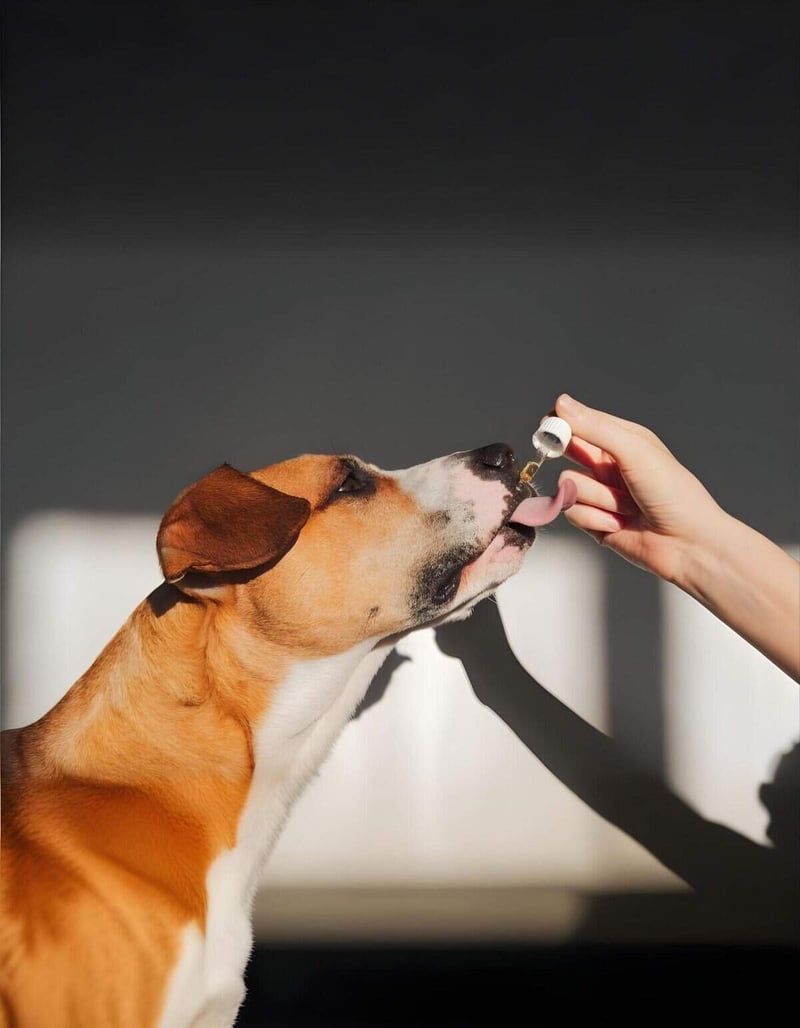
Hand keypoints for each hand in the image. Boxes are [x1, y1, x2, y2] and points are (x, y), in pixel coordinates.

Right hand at [555, 394, 724, 585]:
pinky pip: (572, 512)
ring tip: (626, 506)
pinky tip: (620, 523)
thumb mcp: (635, 451)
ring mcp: (600, 493)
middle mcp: (608, 465)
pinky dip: (595, 518)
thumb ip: (596, 428)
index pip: (579, 422)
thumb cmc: (675, 494)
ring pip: (568, 485)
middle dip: (573, 462)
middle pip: (566, 452)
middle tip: (583, 462)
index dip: (560, 424)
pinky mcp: (593, 521)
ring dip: (597, 497)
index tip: (549, 429)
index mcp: (622, 440)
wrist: (688, 545)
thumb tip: (561, 404)